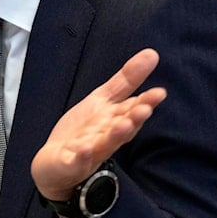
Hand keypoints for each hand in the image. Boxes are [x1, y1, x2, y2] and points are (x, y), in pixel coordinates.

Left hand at [31, 48, 166, 200]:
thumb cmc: (84, 131)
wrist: (56, 163)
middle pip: (123, 128)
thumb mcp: (103, 99)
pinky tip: (83, 148)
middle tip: (144, 108)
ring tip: (122, 125)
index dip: (145, 101)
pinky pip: (77, 160)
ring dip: (115, 135)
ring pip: (105, 144)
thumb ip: (126, 80)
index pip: (132, 109)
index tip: (160, 92)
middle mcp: (106, 137)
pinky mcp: (71, 164)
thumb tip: (152, 54)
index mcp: (114, 120)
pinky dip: (81, 155)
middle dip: (134, 118)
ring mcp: (90, 152)